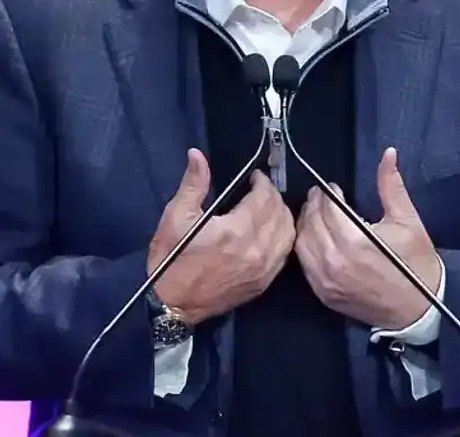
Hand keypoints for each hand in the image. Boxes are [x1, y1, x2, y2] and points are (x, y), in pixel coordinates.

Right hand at [148, 149, 294, 324]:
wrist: (173, 305)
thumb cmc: (171, 259)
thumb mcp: (176, 217)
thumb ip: (193, 184)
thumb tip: (197, 155)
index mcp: (234, 230)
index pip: (264, 198)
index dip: (262, 183)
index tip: (255, 177)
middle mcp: (255, 250)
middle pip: (279, 212)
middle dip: (272, 195)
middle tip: (261, 189)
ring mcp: (262, 269)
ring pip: (288, 232)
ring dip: (282, 214)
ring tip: (269, 206)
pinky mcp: (264, 282)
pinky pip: (285, 253)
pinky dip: (284, 236)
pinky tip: (273, 230)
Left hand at [294, 147, 441, 329]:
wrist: (418, 309)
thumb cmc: (416, 263)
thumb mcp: (408, 221)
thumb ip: (391, 186)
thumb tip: (388, 154)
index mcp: (356, 241)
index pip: (329, 208)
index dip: (328, 193)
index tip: (333, 188)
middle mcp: (335, 261)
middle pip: (312, 222)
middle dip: (315, 204)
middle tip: (320, 195)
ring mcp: (326, 280)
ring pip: (302, 242)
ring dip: (306, 224)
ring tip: (315, 213)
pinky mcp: (323, 293)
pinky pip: (304, 263)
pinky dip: (305, 246)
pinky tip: (314, 237)